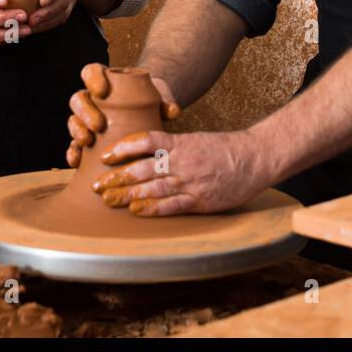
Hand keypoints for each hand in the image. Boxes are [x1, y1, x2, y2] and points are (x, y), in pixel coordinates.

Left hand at [27, 0, 89, 33]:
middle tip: (31, 19)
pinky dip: (48, 25)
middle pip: (63, 1)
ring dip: (47, 22)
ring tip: (30, 27)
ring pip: (62, 12)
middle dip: (48, 12)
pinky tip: (34, 29)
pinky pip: (60, 18)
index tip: (41, 0)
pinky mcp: (67, 5)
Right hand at [65, 63, 181, 166]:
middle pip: (78, 99)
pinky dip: (73, 153)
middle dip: (85, 112)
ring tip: (87, 142)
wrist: (153, 117)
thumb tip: (172, 111)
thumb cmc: (153, 100)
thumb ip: (165, 101)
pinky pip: (74, 146)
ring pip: (73, 121)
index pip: (91, 71)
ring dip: (77, 131)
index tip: (102, 91)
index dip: (92, 79)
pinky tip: (77, 162)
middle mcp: (92, 99)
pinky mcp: (87, 140)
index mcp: (106, 80)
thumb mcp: (160, 96)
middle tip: (98, 125)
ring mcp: (86, 120)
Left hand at [90, 129, 267, 215]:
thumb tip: (147, 153)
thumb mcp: (196, 140)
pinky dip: (153, 207)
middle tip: (95, 184)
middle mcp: (182, 161)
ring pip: (153, 187)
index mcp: (181, 144)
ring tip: (108, 199)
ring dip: (128, 194)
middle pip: (143, 167)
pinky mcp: (201, 200)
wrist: (256, 158)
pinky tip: (137, 210)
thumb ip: (173, 147)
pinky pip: (173, 204)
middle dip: (117, 177)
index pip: (146, 141)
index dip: (123, 148)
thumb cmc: (225, 149)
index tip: (105, 156)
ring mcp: (191, 181)